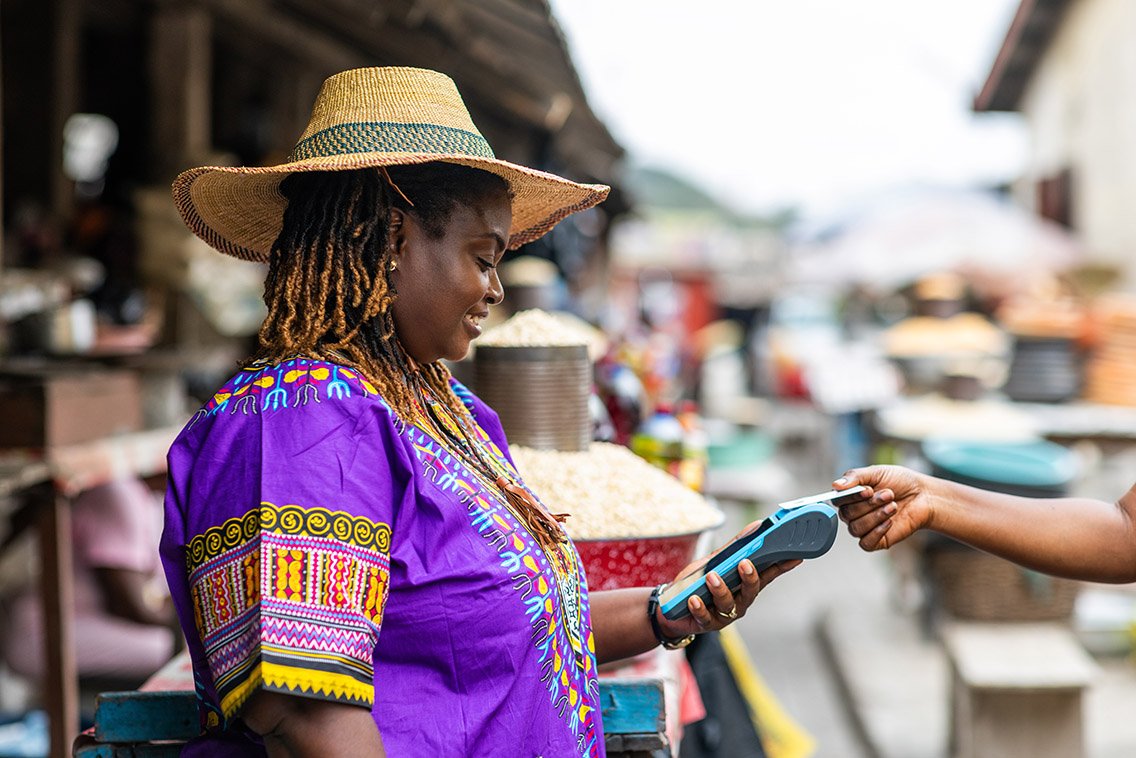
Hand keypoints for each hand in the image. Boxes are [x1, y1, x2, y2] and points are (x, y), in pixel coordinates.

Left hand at [657, 547, 800, 638]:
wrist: (671, 606)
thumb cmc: (697, 582)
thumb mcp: (714, 561)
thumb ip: (734, 547)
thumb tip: (757, 526)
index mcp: (744, 585)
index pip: (767, 574)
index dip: (782, 566)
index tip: (795, 556)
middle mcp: (739, 601)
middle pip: (751, 591)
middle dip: (750, 577)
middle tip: (745, 563)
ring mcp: (724, 614)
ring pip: (728, 604)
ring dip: (720, 589)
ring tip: (711, 577)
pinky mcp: (706, 624)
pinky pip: (705, 617)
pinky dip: (699, 608)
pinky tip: (693, 599)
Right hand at [834, 465, 934, 550]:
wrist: (924, 495)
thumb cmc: (900, 482)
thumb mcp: (876, 472)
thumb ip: (854, 477)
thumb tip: (835, 486)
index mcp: (850, 496)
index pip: (837, 500)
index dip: (851, 497)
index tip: (868, 490)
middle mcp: (854, 513)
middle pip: (847, 514)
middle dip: (869, 504)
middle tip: (888, 494)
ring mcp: (865, 528)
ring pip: (855, 528)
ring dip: (876, 516)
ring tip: (893, 506)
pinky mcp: (877, 541)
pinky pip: (865, 543)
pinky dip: (876, 532)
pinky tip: (890, 522)